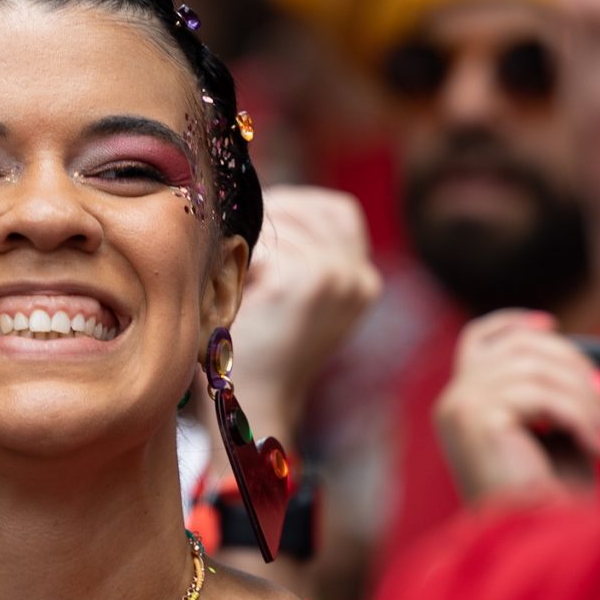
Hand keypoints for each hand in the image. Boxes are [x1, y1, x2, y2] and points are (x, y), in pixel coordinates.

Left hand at [224, 186, 381, 441]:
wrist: (254, 402)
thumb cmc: (262, 347)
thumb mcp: (301, 296)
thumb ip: (307, 253)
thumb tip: (274, 198)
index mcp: (364, 281)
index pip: (339, 211)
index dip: (297, 209)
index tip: (264, 229)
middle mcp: (358, 277)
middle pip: (310, 208)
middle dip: (271, 218)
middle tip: (241, 249)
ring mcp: (333, 278)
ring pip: (282, 224)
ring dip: (251, 244)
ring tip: (238, 282)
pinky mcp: (301, 281)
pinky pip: (259, 244)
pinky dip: (238, 264)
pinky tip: (235, 296)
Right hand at [432, 310, 599, 505]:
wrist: (535, 544)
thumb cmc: (547, 500)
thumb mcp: (549, 433)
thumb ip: (548, 393)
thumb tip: (580, 362)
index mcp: (462, 403)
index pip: (478, 339)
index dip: (515, 322)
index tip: (553, 325)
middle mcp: (452, 401)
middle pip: (520, 346)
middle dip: (575, 366)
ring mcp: (459, 406)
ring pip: (537, 368)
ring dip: (585, 400)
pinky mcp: (477, 418)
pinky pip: (541, 394)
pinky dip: (580, 417)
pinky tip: (599, 446)